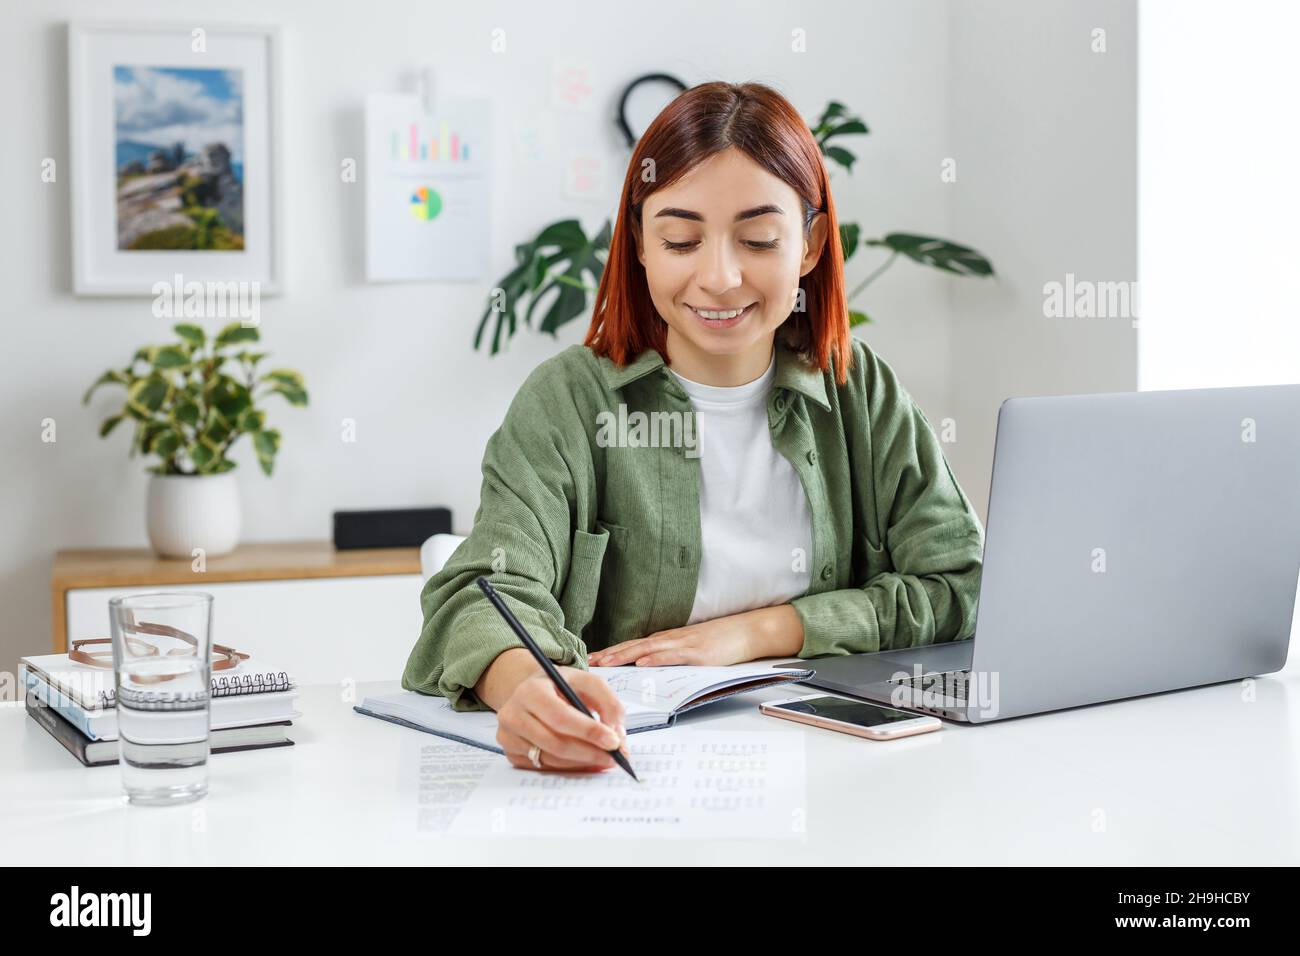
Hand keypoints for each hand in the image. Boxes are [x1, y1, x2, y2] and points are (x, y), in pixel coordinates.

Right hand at [495, 666, 629, 772]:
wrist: (531, 691)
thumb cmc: (561, 686)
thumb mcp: (586, 682)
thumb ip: (608, 702)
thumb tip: (617, 733)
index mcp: (531, 690)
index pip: (560, 716)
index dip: (588, 731)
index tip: (614, 741)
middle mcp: (513, 713)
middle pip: (555, 742)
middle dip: (590, 752)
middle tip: (615, 757)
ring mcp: (508, 736)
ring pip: (550, 759)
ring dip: (582, 762)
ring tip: (604, 760)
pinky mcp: (511, 752)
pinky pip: (543, 767)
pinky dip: (568, 767)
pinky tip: (585, 761)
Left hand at [585, 605, 804, 666]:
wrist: (747, 631)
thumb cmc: (720, 641)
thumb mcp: (689, 649)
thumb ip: (669, 657)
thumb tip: (648, 669)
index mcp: (666, 640)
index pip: (632, 646)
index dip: (610, 652)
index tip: (589, 660)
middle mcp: (670, 639)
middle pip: (633, 646)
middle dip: (608, 654)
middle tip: (585, 663)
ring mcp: (683, 644)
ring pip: (647, 649)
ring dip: (624, 655)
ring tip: (604, 663)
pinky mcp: (698, 652)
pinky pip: (673, 655)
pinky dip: (656, 658)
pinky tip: (642, 663)